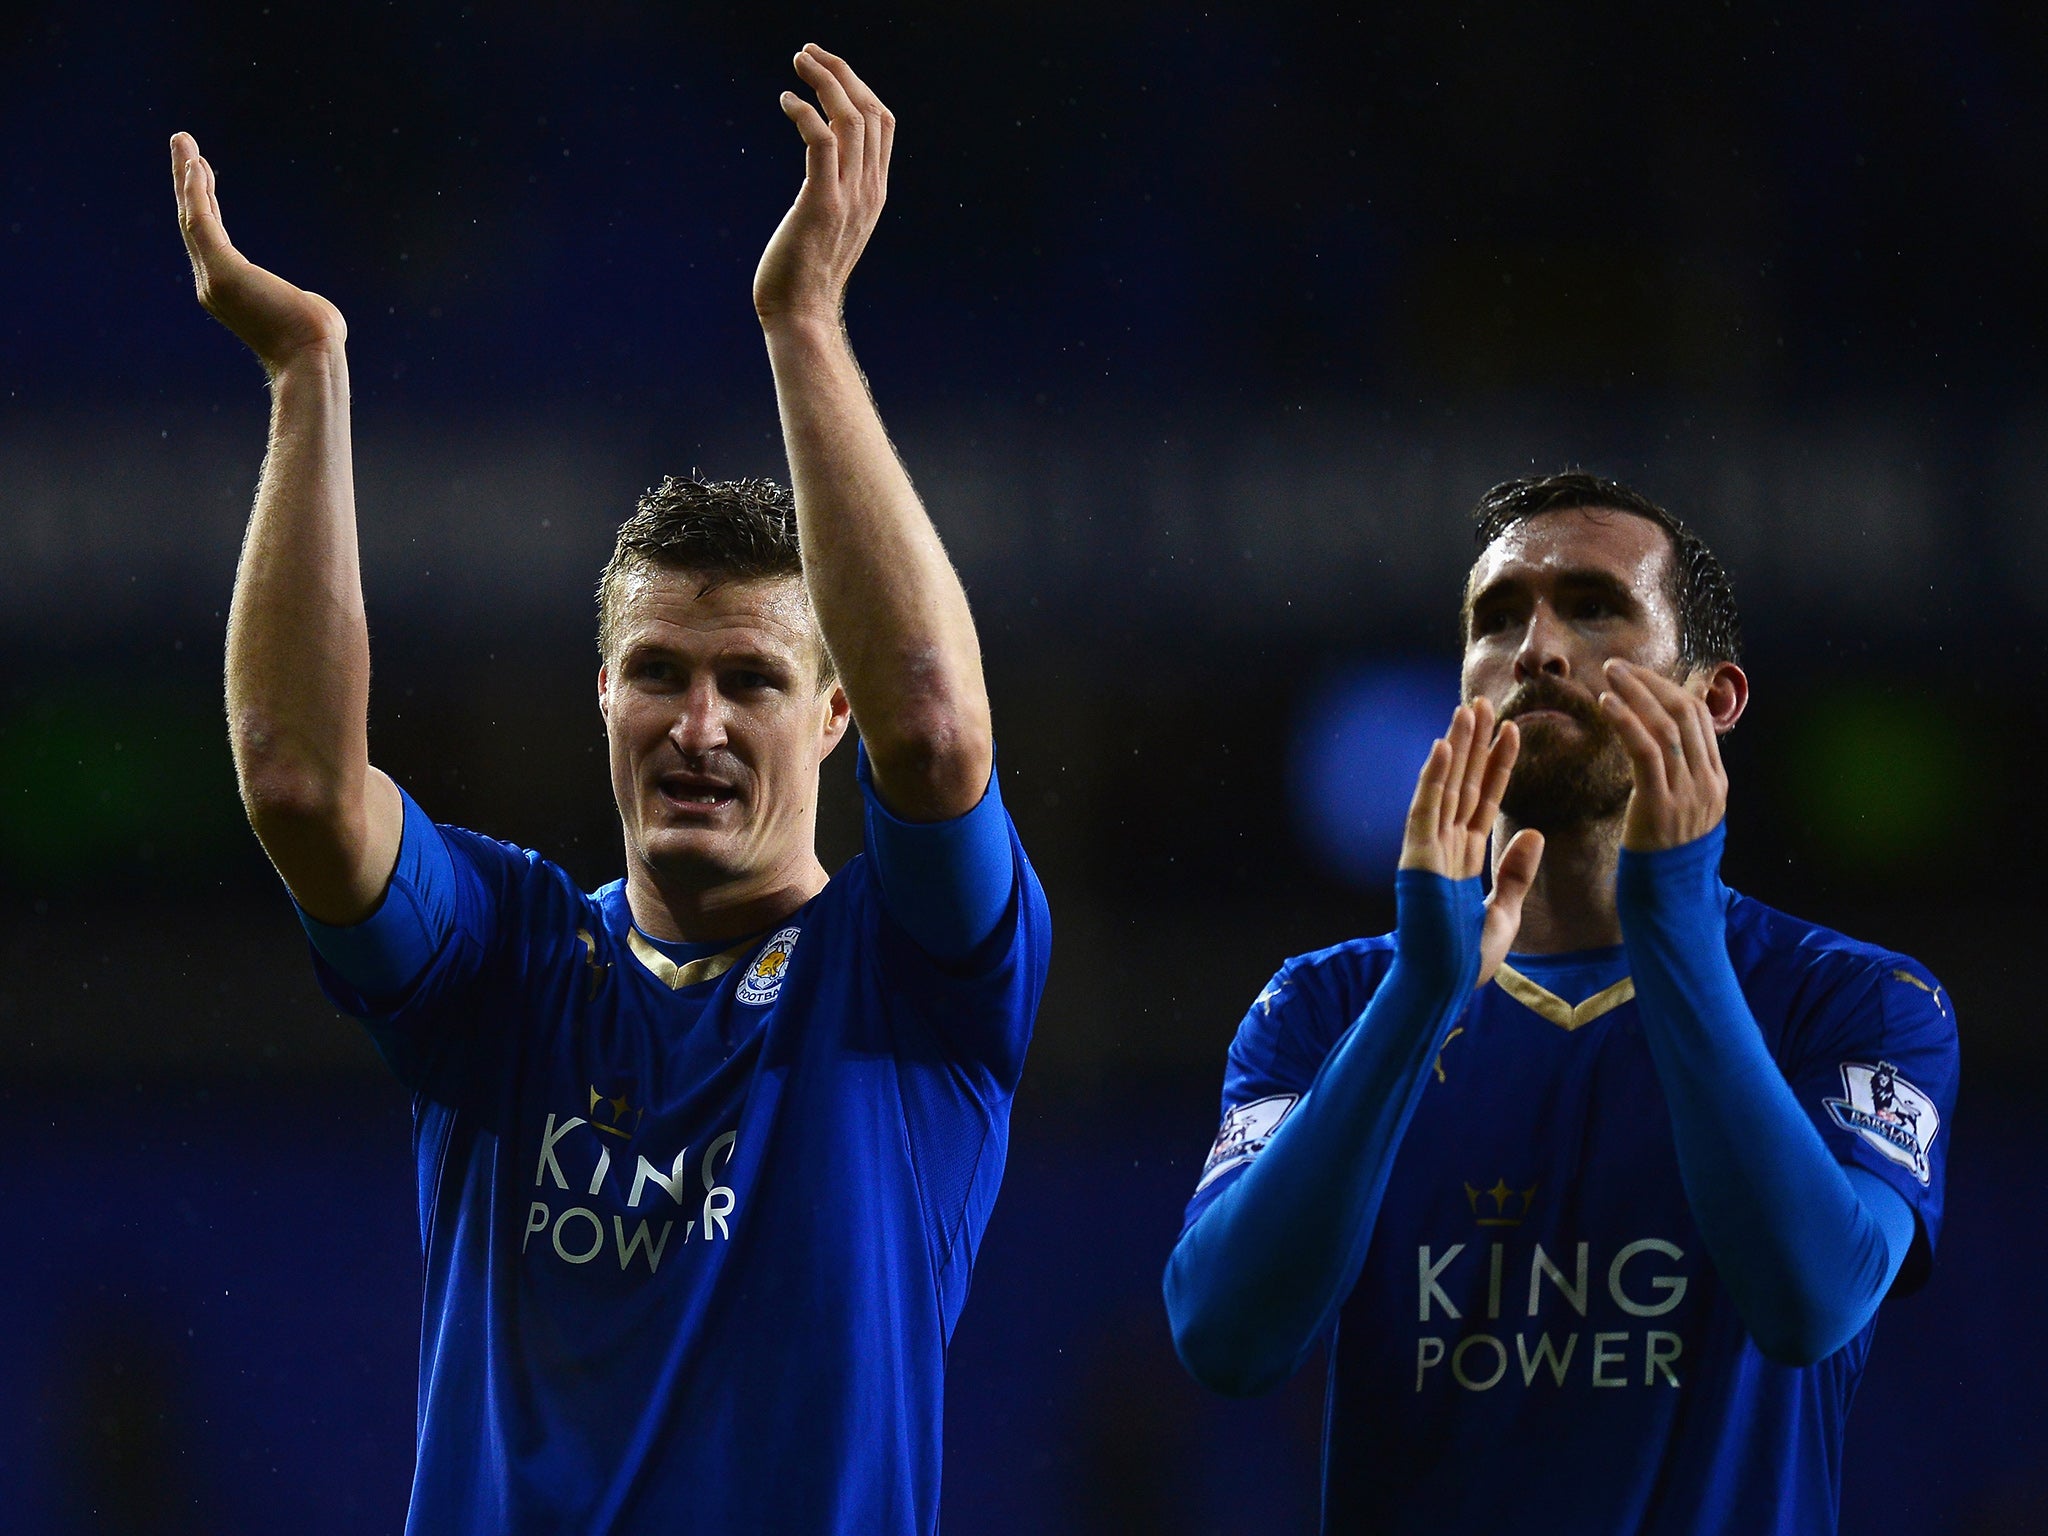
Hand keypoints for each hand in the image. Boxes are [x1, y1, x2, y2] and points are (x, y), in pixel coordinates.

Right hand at [171, 132, 345, 371]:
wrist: (312, 359)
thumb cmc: (315, 340)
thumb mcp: (306, 311)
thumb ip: (296, 300)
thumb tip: (310, 305)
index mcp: (230, 291)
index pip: (212, 237)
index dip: (207, 202)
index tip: (204, 174)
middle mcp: (213, 285)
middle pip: (195, 221)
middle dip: (190, 182)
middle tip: (184, 146)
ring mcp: (214, 279)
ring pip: (193, 217)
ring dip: (188, 177)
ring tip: (183, 141)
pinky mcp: (222, 272)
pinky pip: (203, 223)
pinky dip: (197, 193)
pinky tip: (196, 165)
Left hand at [753, 45, 894, 327]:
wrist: (802, 317)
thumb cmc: (805, 277)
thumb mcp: (829, 227)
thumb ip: (833, 194)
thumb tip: (819, 172)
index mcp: (875, 193)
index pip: (882, 123)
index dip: (858, 87)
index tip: (828, 69)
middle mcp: (869, 191)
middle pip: (870, 112)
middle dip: (841, 72)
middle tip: (808, 52)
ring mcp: (849, 198)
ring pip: (850, 119)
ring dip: (825, 81)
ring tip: (798, 62)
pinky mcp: (821, 204)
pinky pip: (821, 141)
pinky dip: (805, 112)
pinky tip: (785, 101)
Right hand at [1400, 699, 1544, 988]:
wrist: (1442, 986)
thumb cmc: (1465, 957)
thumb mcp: (1505, 910)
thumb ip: (1516, 872)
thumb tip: (1535, 833)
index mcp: (1464, 856)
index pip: (1485, 798)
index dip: (1497, 764)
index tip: (1511, 730)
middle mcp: (1444, 845)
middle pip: (1463, 783)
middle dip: (1474, 743)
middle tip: (1483, 702)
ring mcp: (1428, 849)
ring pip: (1446, 787)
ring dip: (1456, 747)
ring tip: (1468, 709)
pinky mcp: (1417, 859)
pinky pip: (1426, 810)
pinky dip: (1432, 778)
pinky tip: (1443, 746)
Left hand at [1598, 658, 1727, 850]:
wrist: (1669, 899)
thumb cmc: (1665, 855)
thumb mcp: (1683, 812)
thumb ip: (1678, 778)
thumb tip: (1659, 744)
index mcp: (1716, 780)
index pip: (1699, 718)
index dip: (1668, 689)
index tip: (1639, 675)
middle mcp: (1707, 782)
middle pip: (1686, 713)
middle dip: (1651, 683)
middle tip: (1617, 666)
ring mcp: (1688, 793)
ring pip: (1666, 726)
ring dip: (1636, 693)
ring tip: (1608, 674)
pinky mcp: (1661, 804)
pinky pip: (1645, 751)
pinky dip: (1626, 721)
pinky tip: (1607, 704)